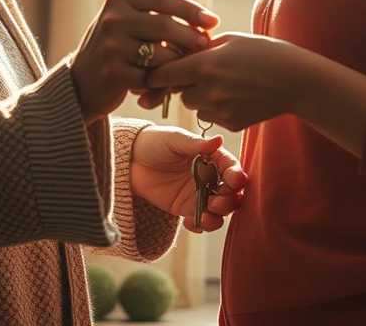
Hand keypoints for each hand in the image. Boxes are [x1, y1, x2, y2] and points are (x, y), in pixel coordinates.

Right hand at [70, 0, 217, 122]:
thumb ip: (161, 15)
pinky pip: (152, 77)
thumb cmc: (117, 48)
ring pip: (162, 54)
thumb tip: (208, 21)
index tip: (212, 21)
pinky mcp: (113, 72)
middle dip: (191, 37)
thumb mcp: (130, 21)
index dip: (191, 9)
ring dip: (179, 63)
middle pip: (166, 25)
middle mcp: (113, 18)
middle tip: (206, 46)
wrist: (81, 82)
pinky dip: (163, 82)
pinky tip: (166, 84)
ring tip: (185, 67)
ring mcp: (111, 45)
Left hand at [130, 125, 246, 232]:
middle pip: (230, 193)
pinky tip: (191, 223)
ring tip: (206, 216)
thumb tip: (218, 139)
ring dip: (218, 217)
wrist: (130, 160)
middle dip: (228, 200)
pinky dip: (201, 226)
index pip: (231, 168)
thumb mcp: (174, 139)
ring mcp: (198, 194)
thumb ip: (196, 143)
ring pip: (219, 211)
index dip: (236, 176)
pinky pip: (201, 221)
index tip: (234, 181)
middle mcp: (209, 177)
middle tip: (216, 202)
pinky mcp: (185, 209)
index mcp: (211, 157)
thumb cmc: (155, 142)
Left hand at [145, 32, 314, 131]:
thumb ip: (199, 46)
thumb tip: (173, 50)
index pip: (161, 74)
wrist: (296, 80)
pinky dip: (218, 109)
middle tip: (203, 73)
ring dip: (200, 98)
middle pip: (178, 93)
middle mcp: (208, 90)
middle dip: (184, 85)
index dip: (157, 72)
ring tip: (225, 83)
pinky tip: (238, 96)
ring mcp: (220, 111)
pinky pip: (212, 117)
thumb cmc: (264, 53)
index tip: (158, 70)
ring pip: (194, 107)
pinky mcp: (231, 124)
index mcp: (204, 65)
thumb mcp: (230, 40)